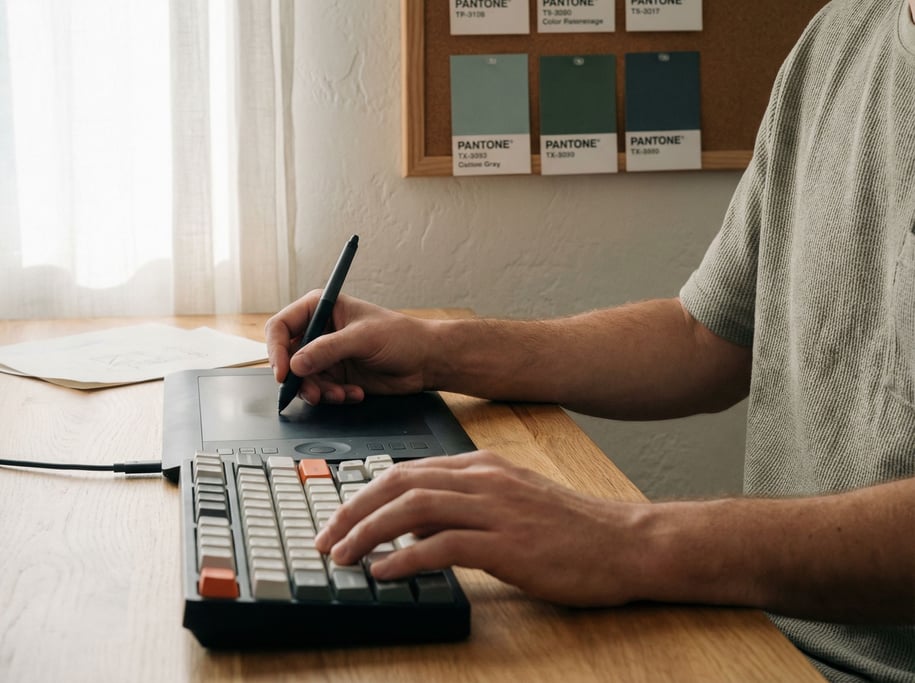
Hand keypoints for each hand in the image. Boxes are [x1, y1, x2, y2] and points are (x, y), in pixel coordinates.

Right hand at [265, 293, 433, 404]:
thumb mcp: (363, 338)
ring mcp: (327, 355)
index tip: (283, 373)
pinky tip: (354, 392)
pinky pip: (321, 391)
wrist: (426, 361)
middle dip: (299, 378)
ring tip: (340, 394)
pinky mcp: (337, 376)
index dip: (276, 350)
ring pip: (303, 379)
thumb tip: (296, 364)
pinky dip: (334, 396)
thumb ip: (328, 350)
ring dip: (319, 391)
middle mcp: (320, 331)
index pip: (281, 326)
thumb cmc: (402, 336)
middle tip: (313, 393)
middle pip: (288, 357)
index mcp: (321, 308)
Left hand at [314, 450, 650, 606]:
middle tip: (325, 538)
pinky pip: (442, 546)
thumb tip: (415, 526)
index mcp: (482, 467)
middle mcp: (483, 479)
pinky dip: (405, 558)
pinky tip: (384, 572)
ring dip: (368, 532)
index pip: (407, 470)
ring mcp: (496, 509)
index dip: (365, 493)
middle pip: (400, 484)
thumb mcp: (512, 501)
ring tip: (342, 556)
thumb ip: (465, 505)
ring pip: (413, 509)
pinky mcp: (507, 544)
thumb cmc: (570, 528)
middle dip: (353, 509)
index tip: (339, 517)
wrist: (623, 542)